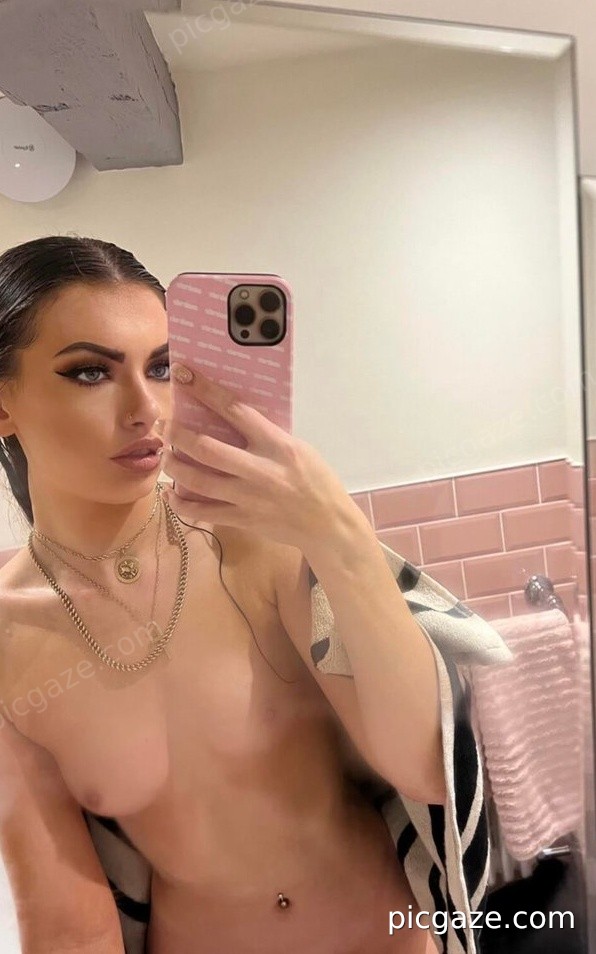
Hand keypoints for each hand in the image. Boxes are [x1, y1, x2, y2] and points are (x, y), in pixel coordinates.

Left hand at [158, 363, 356, 550]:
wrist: (328, 524)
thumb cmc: (316, 480)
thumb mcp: (298, 449)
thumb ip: (266, 437)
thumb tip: (231, 421)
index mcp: (277, 445)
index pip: (235, 410)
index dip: (206, 391)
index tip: (183, 374)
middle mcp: (260, 470)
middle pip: (207, 448)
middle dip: (178, 435)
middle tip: (164, 426)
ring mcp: (248, 497)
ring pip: (199, 481)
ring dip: (175, 467)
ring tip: (166, 456)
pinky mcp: (243, 520)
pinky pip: (204, 513)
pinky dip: (182, 504)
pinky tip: (172, 495)